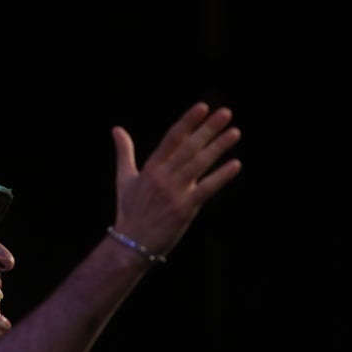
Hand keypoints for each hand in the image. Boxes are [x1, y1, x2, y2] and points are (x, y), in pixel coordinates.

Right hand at [112, 102, 241, 258]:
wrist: (130, 244)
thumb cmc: (128, 211)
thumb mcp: (124, 178)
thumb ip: (124, 152)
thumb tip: (116, 128)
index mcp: (150, 168)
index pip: (172, 138)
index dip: (188, 121)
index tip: (203, 107)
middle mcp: (163, 177)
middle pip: (189, 147)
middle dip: (208, 129)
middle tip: (226, 112)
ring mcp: (174, 192)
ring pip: (199, 164)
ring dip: (218, 147)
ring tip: (235, 132)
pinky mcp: (184, 209)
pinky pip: (206, 189)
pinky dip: (221, 176)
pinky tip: (235, 164)